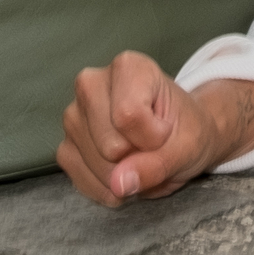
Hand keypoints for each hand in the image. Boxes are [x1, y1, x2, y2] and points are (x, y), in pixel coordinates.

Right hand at [58, 51, 253, 205]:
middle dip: (137, 159)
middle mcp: (91, 84)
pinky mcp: (65, 146)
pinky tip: (123, 172)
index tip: (166, 129)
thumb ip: (158, 164)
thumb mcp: (188, 147)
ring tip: (139, 157)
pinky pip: (81, 179)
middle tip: (153, 147)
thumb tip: (119, 183)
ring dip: (123, 177)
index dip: (154, 138)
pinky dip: (108, 187)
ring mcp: (73, 116)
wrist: (179, 139)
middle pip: (109, 145)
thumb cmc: (186, 131)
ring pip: (95, 165)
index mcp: (128, 67)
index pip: (129, 116)